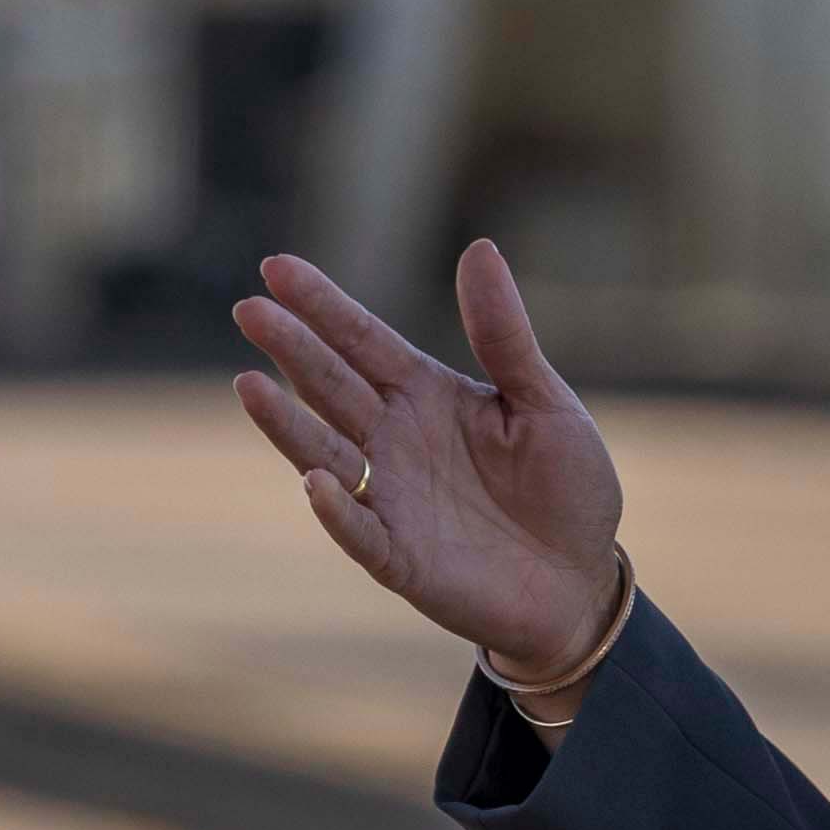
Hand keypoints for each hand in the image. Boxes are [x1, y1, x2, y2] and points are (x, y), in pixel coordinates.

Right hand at [231, 243, 626, 678]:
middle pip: (332, 386)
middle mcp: (395, 440)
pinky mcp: (401, 559)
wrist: (581, 582)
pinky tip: (316, 482)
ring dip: (287, 423)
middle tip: (248, 308)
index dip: (322, 305)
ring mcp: (391, 499)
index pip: (363, 340)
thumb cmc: (565, 487)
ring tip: (249, 384)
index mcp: (426, 394)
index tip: (276, 268)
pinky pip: (361, 532)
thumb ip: (504, 334)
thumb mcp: (544, 400)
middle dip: (292, 348)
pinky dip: (337, 511)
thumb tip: (479, 248)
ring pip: (326, 453)